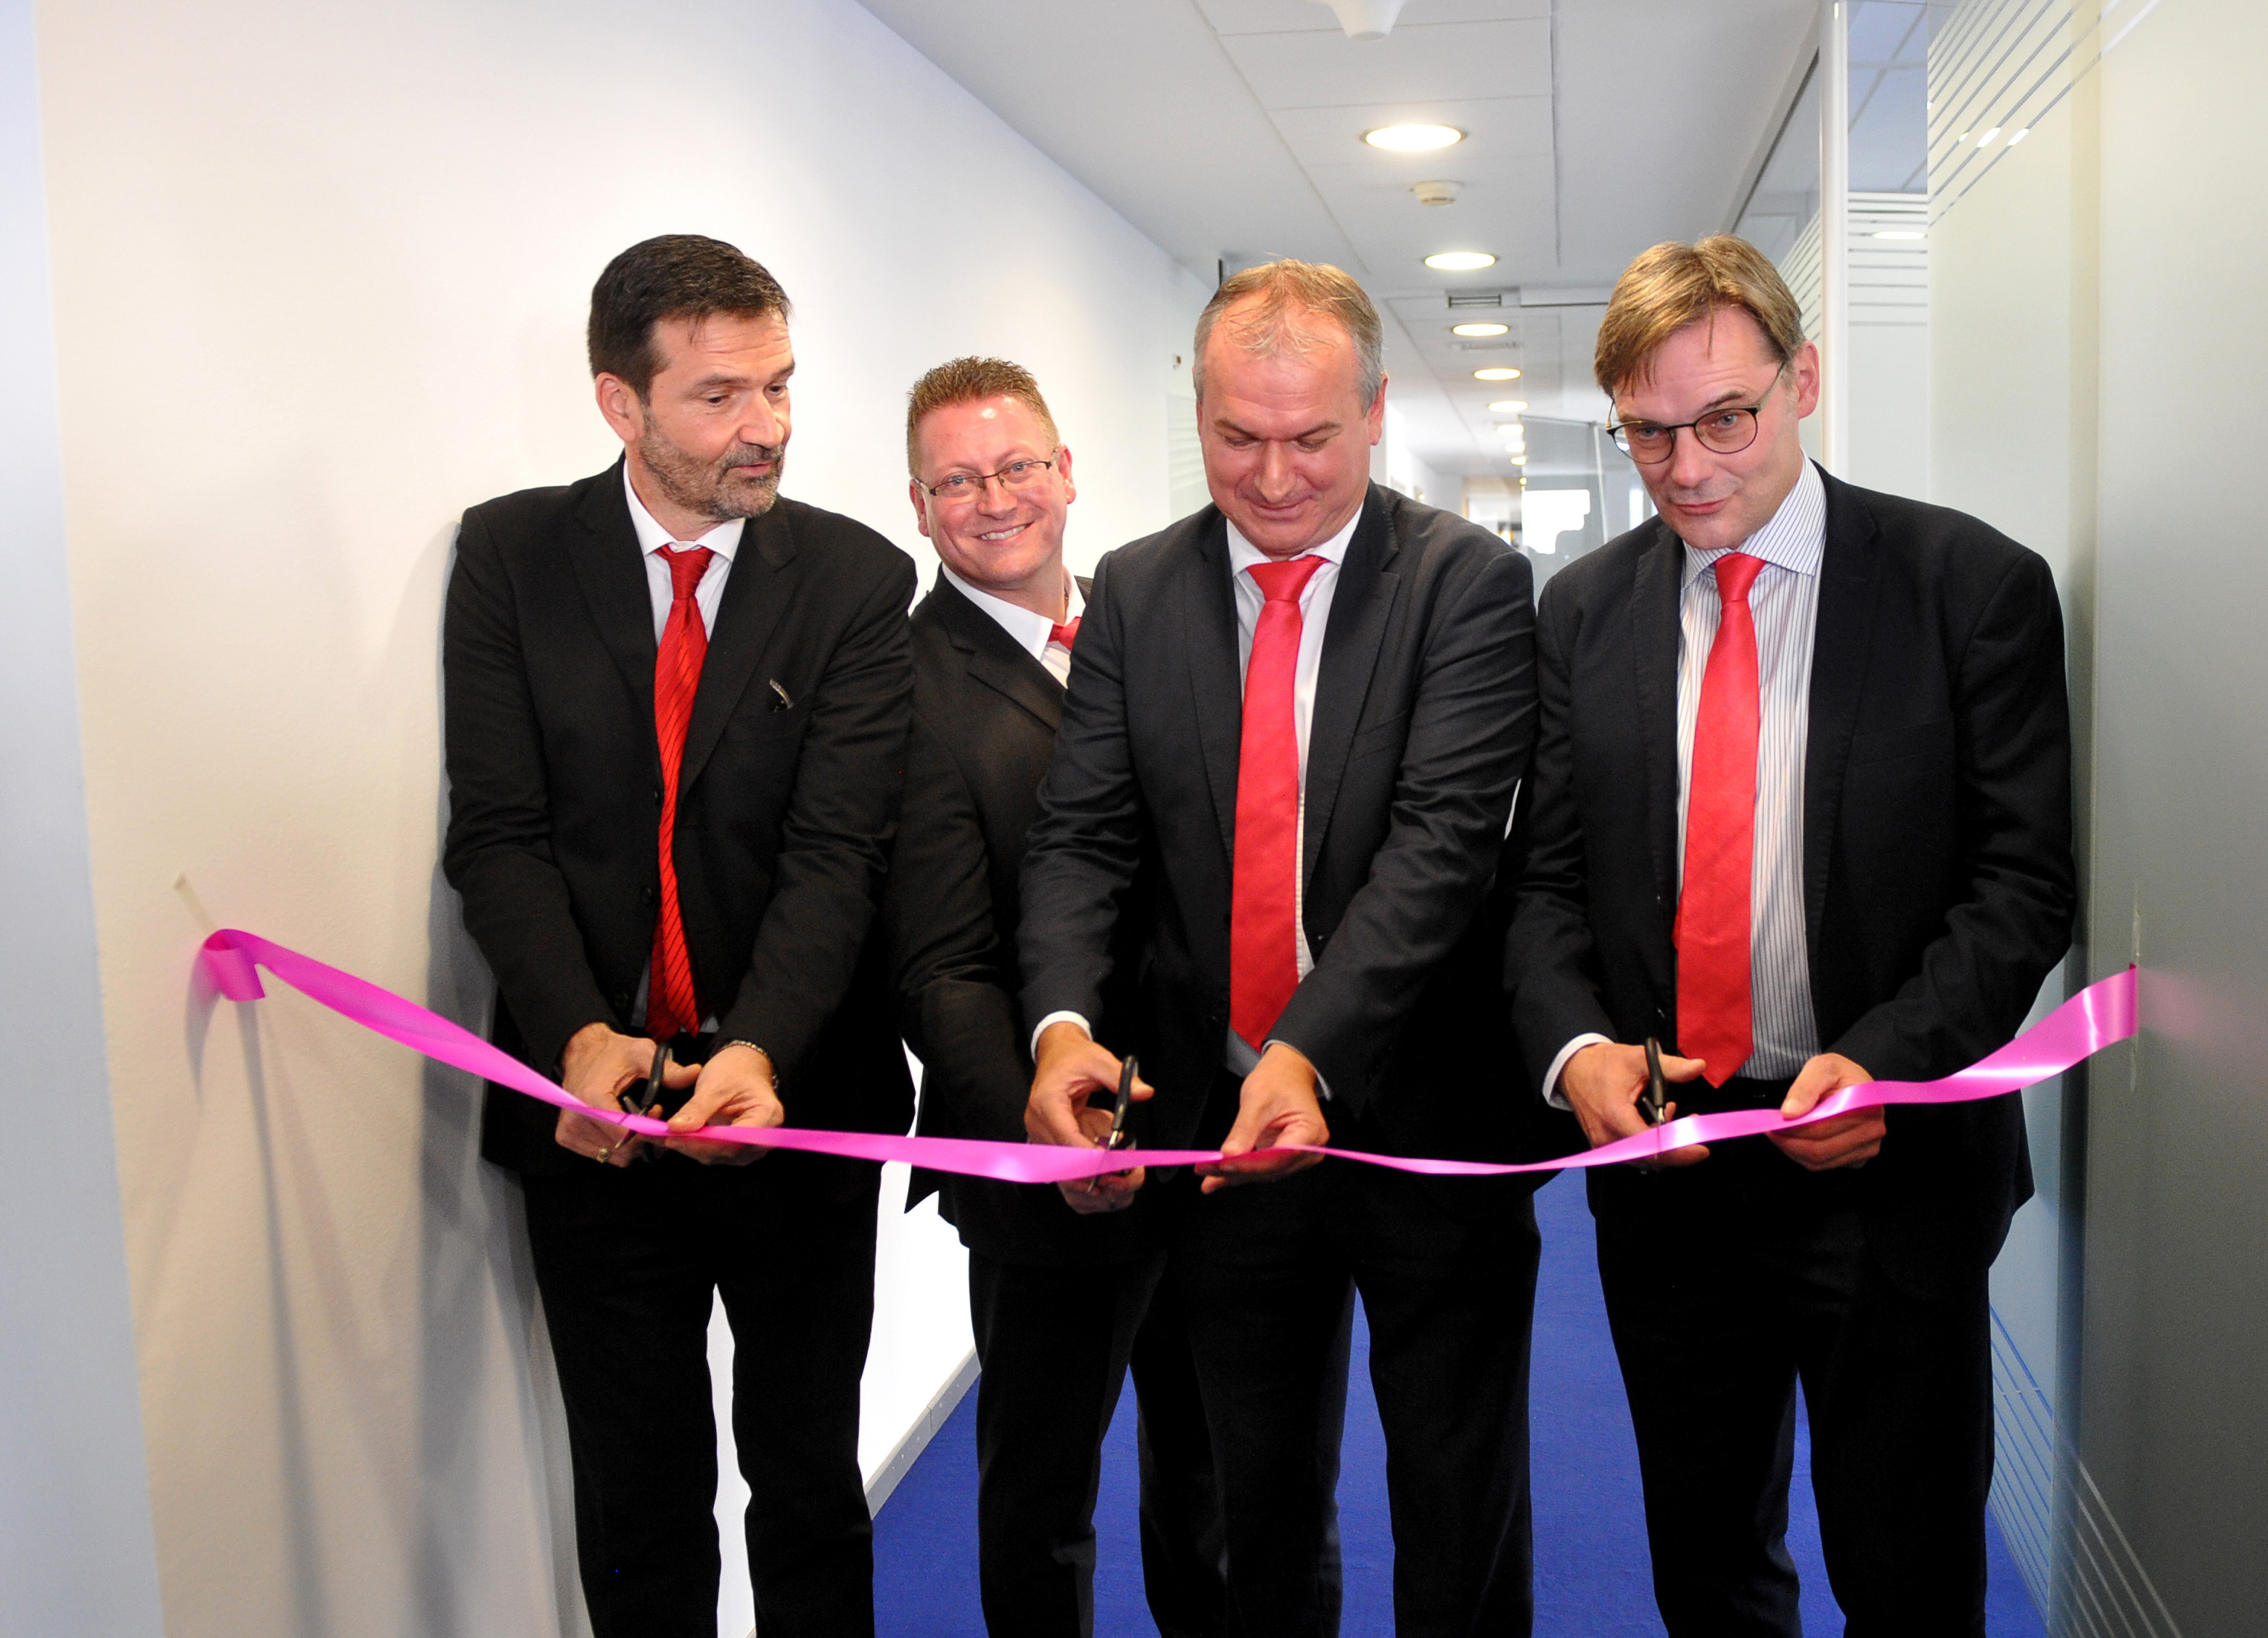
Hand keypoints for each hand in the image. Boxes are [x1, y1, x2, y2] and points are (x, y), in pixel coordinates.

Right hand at [556, 1021, 696, 1166]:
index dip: (649, 1131)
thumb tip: (696, 1073)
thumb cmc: (613, 1053)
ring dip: (630, 1143)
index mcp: (592, 1098)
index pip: (626, 1133)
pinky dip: (615, 1145)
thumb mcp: (642, 1054)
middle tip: (649, 1114)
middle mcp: (576, 1117)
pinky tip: (619, 1126)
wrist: (583, 1052)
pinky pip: (601, 1155)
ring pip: (612, 1156)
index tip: (660, 1117)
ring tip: (634, 1118)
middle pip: (621, 1148)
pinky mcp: (566, 1136)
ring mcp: (569, 1129)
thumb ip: (668, 1070)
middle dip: (642, 1138)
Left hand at [665, 1043, 785, 1164]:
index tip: (676, 1138)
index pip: (736, 1140)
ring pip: (719, 1156)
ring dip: (692, 1149)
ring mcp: (752, 1145)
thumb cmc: (736, 1070)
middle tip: (666, 1138)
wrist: (745, 1067)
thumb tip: (675, 1128)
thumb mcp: (714, 1084)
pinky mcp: (738, 1148)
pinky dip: (696, 1147)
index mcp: (766, 1115)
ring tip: (667, 1137)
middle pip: (727, 1152)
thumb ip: (696, 1108)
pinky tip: (678, 1139)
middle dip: (694, 1147)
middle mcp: (765, 1136)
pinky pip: (716, 1153)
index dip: (705, 1143)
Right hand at [1027, 1022, 1151, 1213]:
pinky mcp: (1045, 1139)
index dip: (1088, 1155)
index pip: (1066, 1138)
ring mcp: (1038, 1133)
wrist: (1055, 1054)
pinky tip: (1098, 1176)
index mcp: (1047, 1102)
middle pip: (1061, 1159)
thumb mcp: (1098, 1060)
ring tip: (1111, 1182)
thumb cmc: (1072, 1057)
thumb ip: (1120, 1077)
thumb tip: (1144, 1092)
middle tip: (1116, 1180)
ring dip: (1083, 1177)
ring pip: (1058, 1167)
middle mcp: (1037, 1121)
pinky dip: (1078, 1172)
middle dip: (1088, 1172)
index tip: (1111, 1165)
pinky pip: (1059, 1163)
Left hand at [1197, 1043, 1327, 1194]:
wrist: (1287, 1073)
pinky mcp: (1284, 1157)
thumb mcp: (1257, 1100)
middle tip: (1205, 1170)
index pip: (1276, 1159)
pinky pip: (1261, 1167)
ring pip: (1264, 1173)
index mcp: (1310, 1133)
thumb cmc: (1278, 1080)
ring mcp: (1299, 1156)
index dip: (1247, 1166)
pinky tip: (1218, 1176)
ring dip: (1235, 1174)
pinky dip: (1240, 1170)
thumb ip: (1244, 1131)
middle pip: (1270, 1170)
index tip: (1219, 1166)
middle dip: (1236, 1171)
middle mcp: (1310, 1150)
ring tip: (1208, 1175)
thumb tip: (1228, 1156)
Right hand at [1560, 1041, 1709, 1168]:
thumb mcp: (1639, 1059)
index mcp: (1615, 1115)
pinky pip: (1632, 1155)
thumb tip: (1699, 1067)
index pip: (1651, 1145)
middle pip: (1650, 1159)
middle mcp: (1607, 1137)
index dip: (1679, 1151)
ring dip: (1664, 1146)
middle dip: (1677, 1148)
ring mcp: (1603, 1145)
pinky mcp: (1603, 1147)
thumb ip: (1670, 1067)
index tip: (1702, 1149)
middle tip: (1694, 1127)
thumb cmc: (1605, 1064)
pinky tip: (1657, 1122)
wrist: (1573, 1069)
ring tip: (1674, 1117)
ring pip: (1643, 1160)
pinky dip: (1650, 1145)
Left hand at [1771, 1053, 1882, 1170]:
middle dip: (1789, 1141)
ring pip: (1819, 1161)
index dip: (1794, 1128)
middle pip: (1820, 1148)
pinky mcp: (1858, 1159)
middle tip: (1770, 1130)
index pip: (1823, 1127)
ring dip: (1793, 1150)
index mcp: (1867, 1106)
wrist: (1852, 1083)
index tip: (1772, 1123)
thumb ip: (1805, 1087)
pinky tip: (1794, 1140)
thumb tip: (1789, 1113)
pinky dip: (1803, 1156)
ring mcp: (1867, 1149)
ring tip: (1779, 1134)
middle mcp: (1872, 1132)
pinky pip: (1824, 1165)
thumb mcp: (1821, 1067)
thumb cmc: (1838, 1074)